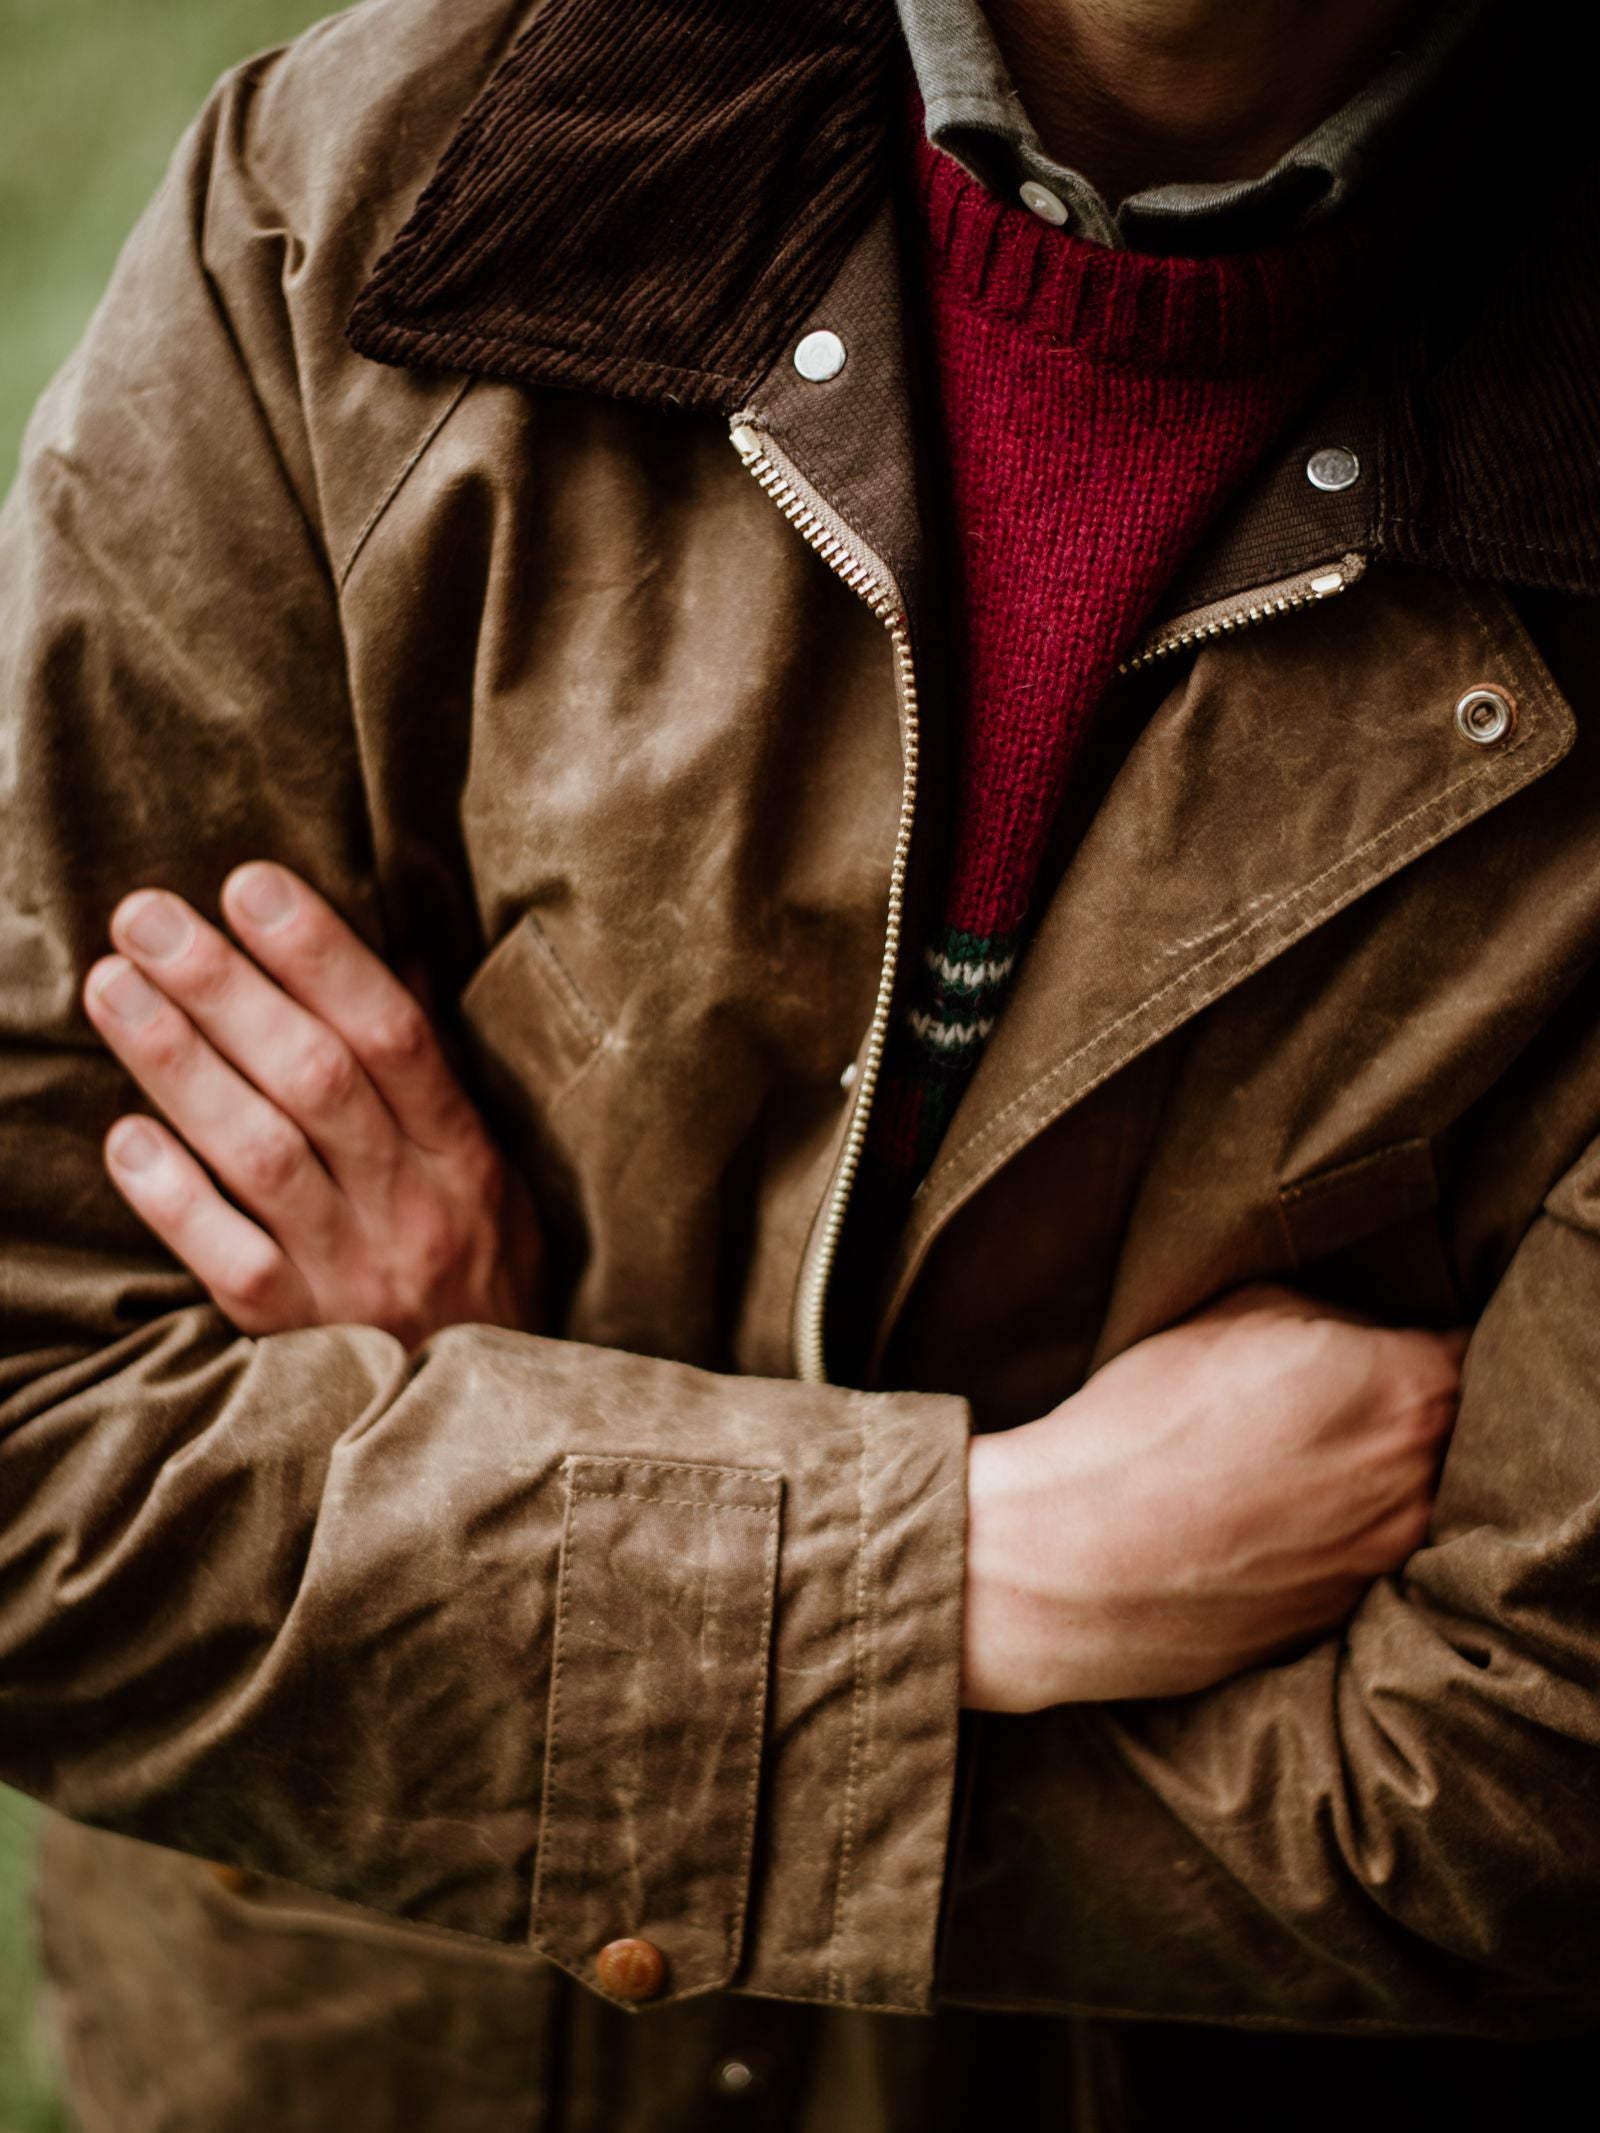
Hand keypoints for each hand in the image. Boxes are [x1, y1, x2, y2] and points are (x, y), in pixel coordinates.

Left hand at [83, 863, 543, 1344]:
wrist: (488, 1439)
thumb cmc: (481, 1283)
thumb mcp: (491, 1178)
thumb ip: (438, 1077)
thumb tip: (396, 957)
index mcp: (469, 1159)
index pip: (396, 1035)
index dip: (321, 955)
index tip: (250, 885)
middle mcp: (416, 1209)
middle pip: (317, 1078)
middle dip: (227, 987)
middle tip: (147, 916)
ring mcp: (356, 1277)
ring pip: (262, 1153)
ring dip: (181, 1063)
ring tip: (113, 988)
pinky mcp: (300, 1339)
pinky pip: (232, 1261)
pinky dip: (176, 1196)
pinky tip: (123, 1136)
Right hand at [963, 1283, 1465, 1711]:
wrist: (1070, 1560)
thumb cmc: (1144, 1425)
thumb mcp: (1234, 1314)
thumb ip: (1327, 1318)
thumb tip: (1357, 1337)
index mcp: (1406, 1393)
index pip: (1460, 1352)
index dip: (1414, 1343)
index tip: (1376, 1345)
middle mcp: (1417, 1485)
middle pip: (1441, 1432)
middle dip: (1392, 1412)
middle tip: (1315, 1402)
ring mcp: (1382, 1564)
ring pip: (1402, 1500)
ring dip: (1360, 1479)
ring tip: (1275, 1465)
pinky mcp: (1337, 1620)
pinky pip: (1356, 1560)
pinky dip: (1322, 1537)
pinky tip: (1253, 1521)